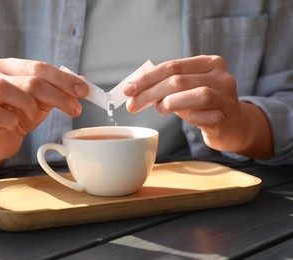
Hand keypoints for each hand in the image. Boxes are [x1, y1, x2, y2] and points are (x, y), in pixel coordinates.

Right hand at [0, 58, 87, 170]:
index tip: (84, 90)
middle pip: (33, 80)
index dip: (64, 79)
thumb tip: (84, 82)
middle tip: (76, 108)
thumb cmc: (19, 114)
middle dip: (59, 95)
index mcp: (8, 66)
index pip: (40, 67)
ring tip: (36, 116)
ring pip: (19, 94)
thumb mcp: (42, 99)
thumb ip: (59, 89)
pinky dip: (15, 120)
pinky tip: (15, 123)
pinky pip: (3, 114)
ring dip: (34, 107)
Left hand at [123, 55, 272, 157]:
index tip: (127, 90)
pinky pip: (206, 117)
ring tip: (161, 109)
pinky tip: (187, 119)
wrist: (232, 125)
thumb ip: (163, 86)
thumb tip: (132, 89)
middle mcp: (221, 76)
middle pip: (179, 80)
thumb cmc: (201, 105)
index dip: (146, 78)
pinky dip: (190, 118)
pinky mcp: (227, 118)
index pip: (172, 66)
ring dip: (171, 103)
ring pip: (198, 94)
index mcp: (209, 63)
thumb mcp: (183, 90)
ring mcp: (227, 97)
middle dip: (150, 93)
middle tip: (133, 105)